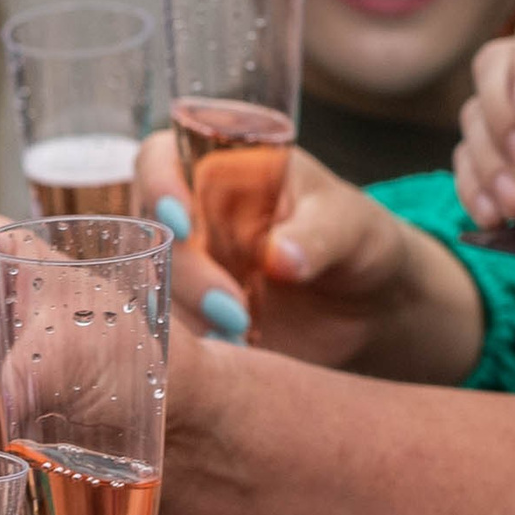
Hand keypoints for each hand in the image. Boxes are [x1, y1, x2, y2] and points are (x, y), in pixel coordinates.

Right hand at [138, 133, 449, 367]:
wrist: (367, 309)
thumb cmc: (357, 240)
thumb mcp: (351, 227)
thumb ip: (318, 234)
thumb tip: (278, 256)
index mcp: (220, 169)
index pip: (159, 159)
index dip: (158, 186)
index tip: (184, 224)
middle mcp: (189, 217)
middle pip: (147, 233)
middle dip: (185, 273)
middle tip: (234, 310)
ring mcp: (183, 270)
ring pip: (147, 287)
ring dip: (186, 317)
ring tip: (244, 336)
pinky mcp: (189, 321)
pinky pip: (164, 333)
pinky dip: (190, 349)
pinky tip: (234, 355)